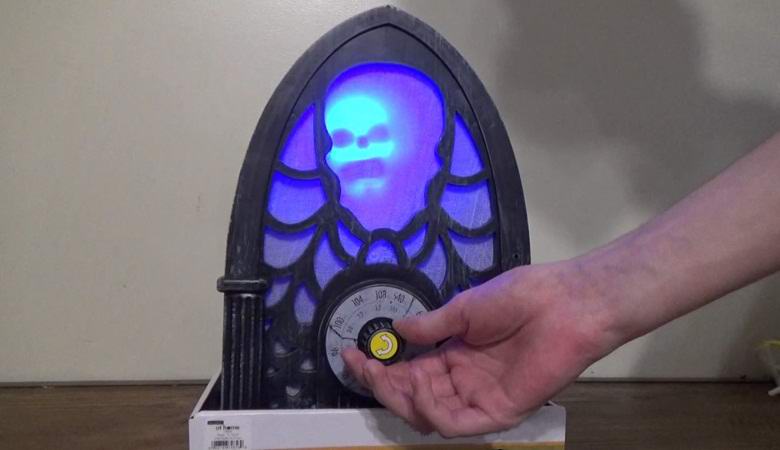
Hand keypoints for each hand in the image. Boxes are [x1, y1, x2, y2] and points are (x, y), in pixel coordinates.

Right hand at [342, 260, 619, 436]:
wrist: (563, 302)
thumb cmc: (520, 298)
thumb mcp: (464, 308)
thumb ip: (430, 326)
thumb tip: (397, 328)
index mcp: (454, 355)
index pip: (408, 371)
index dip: (378, 367)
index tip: (351, 355)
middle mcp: (463, 380)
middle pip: (413, 398)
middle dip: (383, 386)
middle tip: (366, 367)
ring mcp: (480, 398)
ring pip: (429, 417)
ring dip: (404, 399)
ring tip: (393, 375)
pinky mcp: (499, 411)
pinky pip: (457, 423)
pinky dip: (433, 410)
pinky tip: (421, 386)